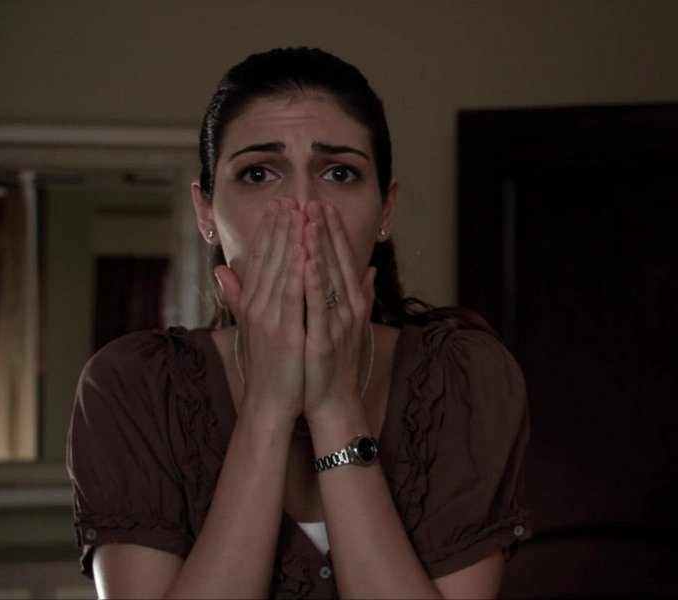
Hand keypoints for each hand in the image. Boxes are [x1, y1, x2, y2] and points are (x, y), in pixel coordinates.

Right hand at [214, 198, 306, 425]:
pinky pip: (294, 296)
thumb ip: (238, 296)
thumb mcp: (252, 325)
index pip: (260, 258)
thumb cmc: (269, 365)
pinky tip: (306, 250)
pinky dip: (299, 272)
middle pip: (270, 258)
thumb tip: (221, 271)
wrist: (269, 403)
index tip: (278, 205)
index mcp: (253, 302)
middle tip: (290, 197)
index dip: (268, 230)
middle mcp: (258, 306)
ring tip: (299, 212)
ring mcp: (271, 318)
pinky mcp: (286, 332)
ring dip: (290, 239)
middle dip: (280, 226)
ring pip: (281, 270)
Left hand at [301, 200, 375, 416]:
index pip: (342, 260)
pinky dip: (314, 282)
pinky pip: (318, 306)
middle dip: (326, 231)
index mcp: (351, 303)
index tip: (324, 206)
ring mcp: (338, 323)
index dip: (334, 232)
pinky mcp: (325, 340)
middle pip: (337, 263)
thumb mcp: (348, 324)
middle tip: (315, 200)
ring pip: (329, 278)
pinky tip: (307, 261)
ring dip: (320, 247)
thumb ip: (360, 295)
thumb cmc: (334, 362)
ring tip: (310, 219)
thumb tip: (370, 269)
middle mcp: (349, 309)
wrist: (331, 401)